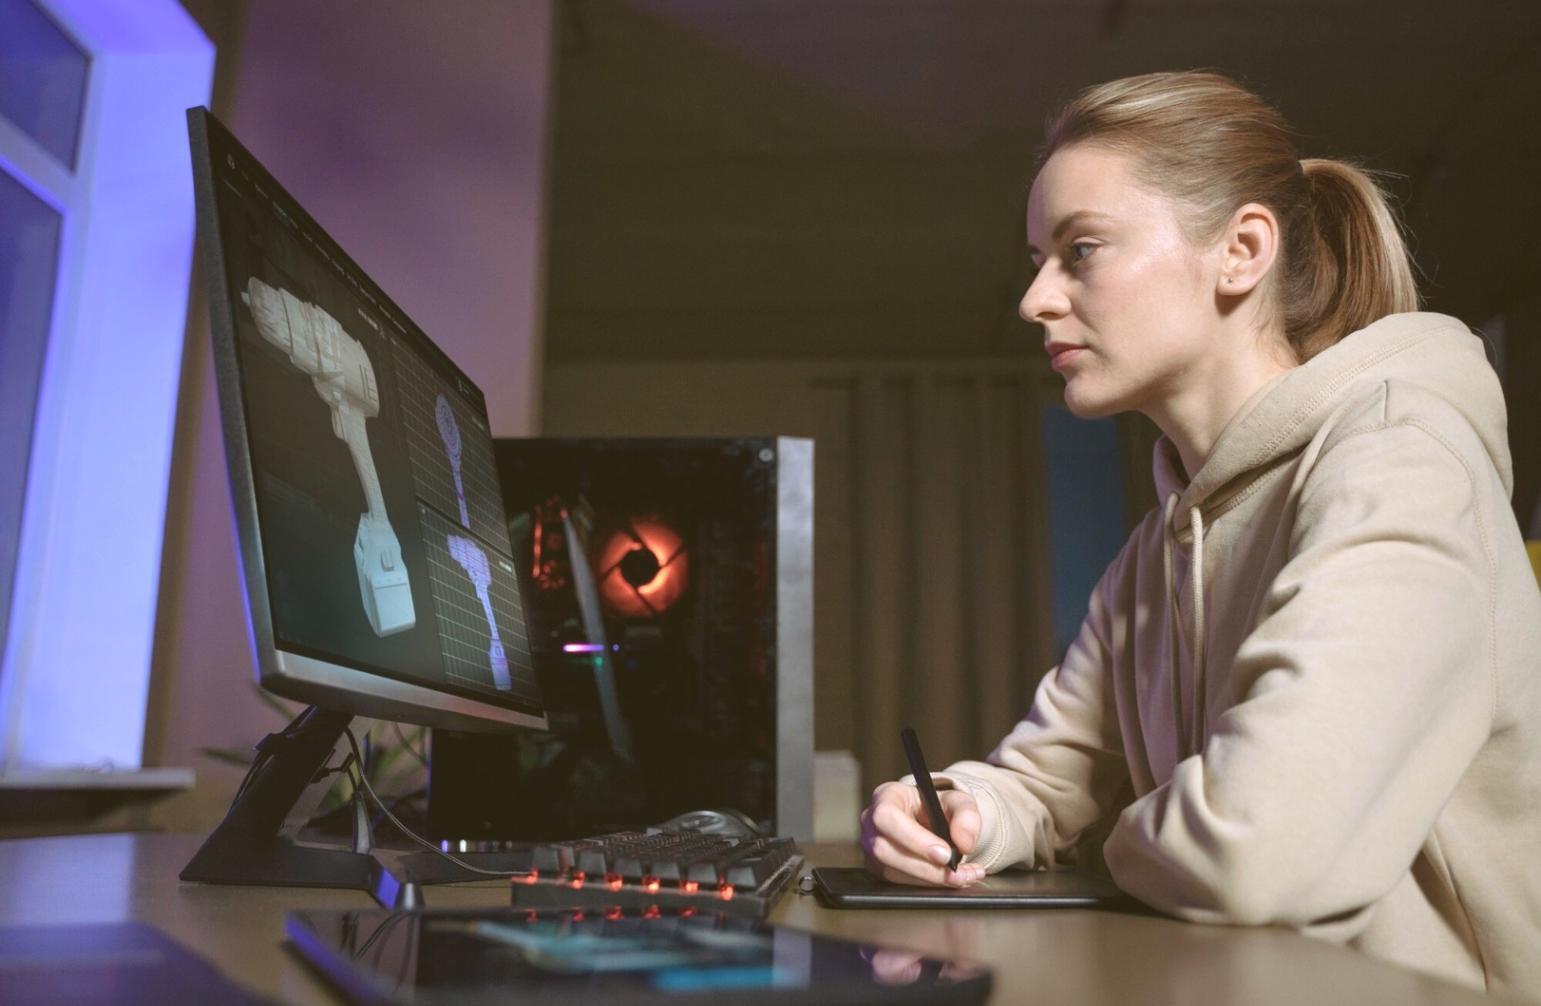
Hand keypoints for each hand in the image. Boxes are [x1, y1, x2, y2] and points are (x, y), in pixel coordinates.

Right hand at [860, 780, 984, 886]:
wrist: (930, 818)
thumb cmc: (937, 805)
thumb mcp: (958, 801)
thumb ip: (966, 816)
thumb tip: (964, 843)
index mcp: (886, 796)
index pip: (887, 817)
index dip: (913, 838)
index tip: (944, 853)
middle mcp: (871, 822)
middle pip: (885, 849)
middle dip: (924, 866)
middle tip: (956, 872)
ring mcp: (871, 848)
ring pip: (892, 871)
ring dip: (930, 879)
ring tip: (963, 877)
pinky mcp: (879, 868)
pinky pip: (899, 882)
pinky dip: (928, 884)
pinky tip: (952, 880)